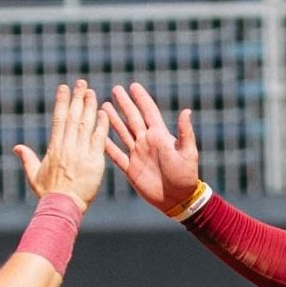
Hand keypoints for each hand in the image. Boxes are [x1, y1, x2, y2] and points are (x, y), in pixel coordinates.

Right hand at [10, 79, 105, 205]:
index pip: (58, 119)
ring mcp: (81, 153)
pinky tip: (103, 112)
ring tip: (91, 92)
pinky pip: (98, 139)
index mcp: (54, 148)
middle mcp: (67, 147)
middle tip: (81, 83)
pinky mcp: (94, 161)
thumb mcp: (34, 176)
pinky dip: (101, 125)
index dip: (61, 102)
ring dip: (89, 106)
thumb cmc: (48, 193)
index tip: (64, 88)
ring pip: (85, 124)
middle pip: (73, 117)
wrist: (63, 207)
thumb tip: (17, 148)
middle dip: (77, 98)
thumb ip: (27, 159)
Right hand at [98, 82, 203, 214]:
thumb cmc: (186, 176)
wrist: (178, 200)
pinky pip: (116, 155)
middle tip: (115, 89)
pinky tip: (98, 134)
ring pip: (122, 133)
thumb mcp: (187, 153)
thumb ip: (184, 133)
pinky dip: (107, 145)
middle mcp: (147, 142)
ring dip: (113, 120)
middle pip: (132, 118)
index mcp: (160, 136)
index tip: (133, 86)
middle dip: (124, 104)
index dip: (141, 99)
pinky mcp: (131, 169)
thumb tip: (186, 110)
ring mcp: (138, 155)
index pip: (149, 112)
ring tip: (103, 106)